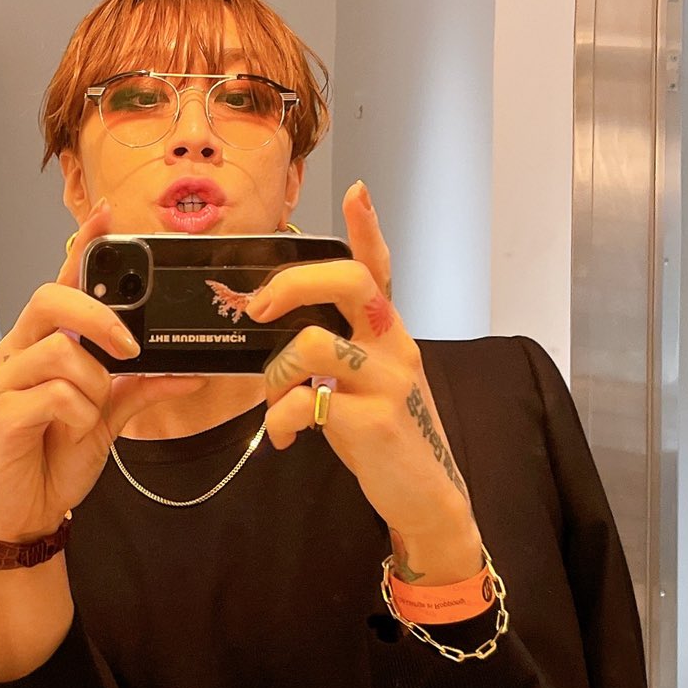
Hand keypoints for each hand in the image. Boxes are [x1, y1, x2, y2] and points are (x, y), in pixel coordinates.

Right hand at [0, 198, 204, 543]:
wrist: (27, 509)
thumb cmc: (57, 455)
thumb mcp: (111, 417)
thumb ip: (143, 389)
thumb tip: (191, 372)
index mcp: (46, 342)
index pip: (63, 280)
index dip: (84, 245)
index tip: (109, 215)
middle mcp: (21, 351)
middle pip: (51, 298)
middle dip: (99, 317)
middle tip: (128, 349)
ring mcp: (6, 378)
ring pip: (61, 351)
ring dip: (93, 386)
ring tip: (89, 415)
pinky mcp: (2, 411)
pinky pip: (55, 394)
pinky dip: (80, 414)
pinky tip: (72, 432)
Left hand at [247, 181, 482, 583]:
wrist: (426, 497)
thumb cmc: (387, 438)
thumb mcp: (369, 384)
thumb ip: (339, 352)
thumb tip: (283, 336)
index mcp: (389, 333)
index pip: (380, 268)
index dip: (367, 228)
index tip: (354, 191)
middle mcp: (395, 347)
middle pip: (350, 282)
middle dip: (293, 283)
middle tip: (260, 307)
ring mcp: (387, 382)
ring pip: (315, 342)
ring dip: (276, 371)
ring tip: (275, 400)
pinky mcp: (374, 421)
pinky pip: (307, 403)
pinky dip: (281, 421)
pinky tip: (284, 439)